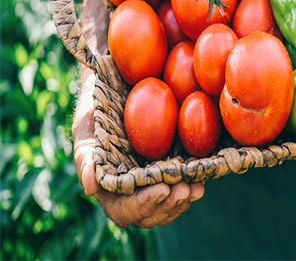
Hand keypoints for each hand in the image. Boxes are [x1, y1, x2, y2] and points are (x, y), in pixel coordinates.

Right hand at [73, 71, 204, 227]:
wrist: (116, 87)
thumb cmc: (96, 107)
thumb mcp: (86, 124)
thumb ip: (85, 155)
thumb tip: (90, 188)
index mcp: (108, 186)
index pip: (124, 210)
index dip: (143, 205)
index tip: (163, 188)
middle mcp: (130, 189)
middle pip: (150, 215)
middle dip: (168, 206)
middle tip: (186, 189)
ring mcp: (150, 180)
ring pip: (167, 206)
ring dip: (183, 200)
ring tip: (197, 188)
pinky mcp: (168, 167)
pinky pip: (180, 186)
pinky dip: (191, 185)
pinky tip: (202, 177)